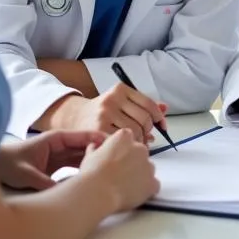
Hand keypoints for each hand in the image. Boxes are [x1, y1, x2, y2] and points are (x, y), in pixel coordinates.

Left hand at [0, 130, 105, 190]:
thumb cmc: (7, 163)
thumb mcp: (25, 174)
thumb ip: (44, 183)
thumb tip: (62, 195)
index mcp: (55, 140)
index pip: (83, 136)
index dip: (100, 140)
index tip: (115, 146)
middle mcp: (60, 146)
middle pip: (86, 146)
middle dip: (102, 151)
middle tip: (121, 160)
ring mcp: (59, 157)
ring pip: (83, 158)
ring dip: (96, 162)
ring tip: (114, 171)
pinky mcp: (56, 168)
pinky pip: (75, 168)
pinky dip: (85, 172)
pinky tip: (96, 180)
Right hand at [49, 86, 165, 143]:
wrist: (73, 118)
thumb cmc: (102, 113)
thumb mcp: (121, 102)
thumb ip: (142, 105)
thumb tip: (165, 108)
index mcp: (120, 89)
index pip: (148, 104)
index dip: (159, 117)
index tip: (162, 125)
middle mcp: (112, 99)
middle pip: (144, 119)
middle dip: (148, 131)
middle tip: (146, 138)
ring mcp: (105, 114)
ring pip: (134, 131)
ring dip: (139, 141)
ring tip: (136, 145)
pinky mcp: (98, 129)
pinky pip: (122, 141)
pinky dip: (128, 147)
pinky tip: (125, 149)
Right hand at [79, 129, 159, 212]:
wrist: (98, 191)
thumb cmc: (92, 172)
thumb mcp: (90, 155)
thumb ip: (96, 149)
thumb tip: (95, 148)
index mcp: (125, 136)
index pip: (127, 138)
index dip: (120, 149)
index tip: (114, 158)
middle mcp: (140, 148)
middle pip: (139, 153)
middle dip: (132, 161)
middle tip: (119, 173)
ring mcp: (149, 165)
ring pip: (147, 168)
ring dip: (140, 174)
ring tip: (125, 186)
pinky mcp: (153, 182)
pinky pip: (153, 184)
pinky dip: (146, 189)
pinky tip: (134, 194)